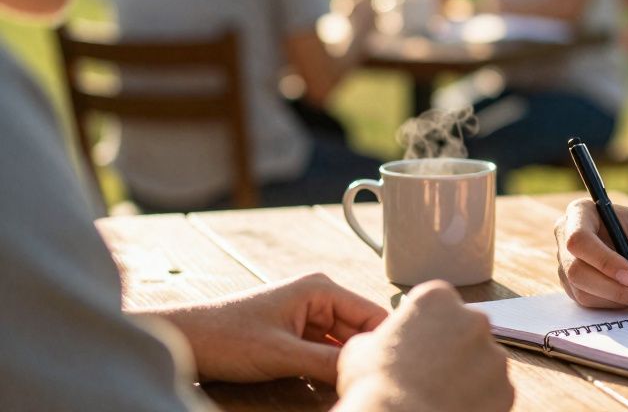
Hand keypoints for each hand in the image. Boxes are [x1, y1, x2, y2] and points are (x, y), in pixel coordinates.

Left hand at [149, 273, 386, 383]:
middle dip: (366, 356)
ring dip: (347, 366)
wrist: (182, 340)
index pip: (373, 314)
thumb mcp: (281, 354)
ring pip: (343, 345)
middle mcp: (319, 299)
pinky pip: (324, 353)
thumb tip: (364, 375)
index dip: (386, 341)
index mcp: (321, 290)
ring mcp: (306, 318)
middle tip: (375, 383)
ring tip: (357, 387)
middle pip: (360, 331)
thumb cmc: (225, 336)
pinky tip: (334, 387)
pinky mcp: (294, 335)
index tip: (395, 368)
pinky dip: (330, 370)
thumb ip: (326, 363)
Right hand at [336, 281, 511, 411]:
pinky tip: (453, 407)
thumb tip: (375, 343)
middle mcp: (474, 318)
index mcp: (437, 298)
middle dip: (451, 349)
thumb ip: (377, 336)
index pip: (437, 304)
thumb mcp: (359, 349)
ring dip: (467, 375)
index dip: (424, 327)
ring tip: (438, 395)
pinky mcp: (507, 387)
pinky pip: (493, 391)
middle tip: (428, 373)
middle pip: (465, 330)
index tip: (416, 345)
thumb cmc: (375, 385)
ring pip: (482, 361)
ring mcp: (494, 354)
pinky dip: (478, 400)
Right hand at [554, 198, 627, 307]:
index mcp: (581, 212)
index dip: (603, 260)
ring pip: (583, 291)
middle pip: (575, 270)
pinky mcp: (574, 286)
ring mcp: (567, 264)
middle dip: (611, 286)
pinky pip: (590, 303)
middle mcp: (566, 237)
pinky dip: (615, 304)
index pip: (578, 239)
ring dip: (618, 297)